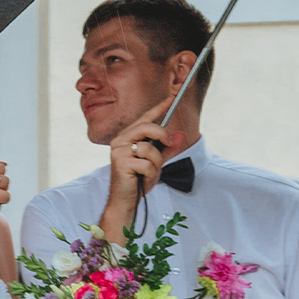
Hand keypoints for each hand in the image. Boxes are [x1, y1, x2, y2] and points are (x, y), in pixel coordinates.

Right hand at [99, 96, 183, 239]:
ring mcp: (118, 151)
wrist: (126, 200)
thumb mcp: (157, 162)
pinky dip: (150, 173)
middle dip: (162, 135)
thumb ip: (168, 148)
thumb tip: (180, 134)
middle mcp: (120, 140)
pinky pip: (146, 163)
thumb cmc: (139, 180)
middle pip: (146, 127)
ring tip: (150, 172)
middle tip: (169, 144)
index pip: (144, 118)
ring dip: (156, 163)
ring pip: (148, 148)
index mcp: (128, 137)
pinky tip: (143, 179)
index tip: (172, 98)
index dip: (158, 108)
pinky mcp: (120, 163)